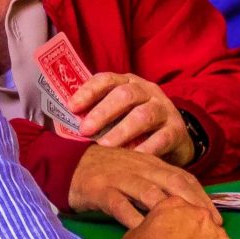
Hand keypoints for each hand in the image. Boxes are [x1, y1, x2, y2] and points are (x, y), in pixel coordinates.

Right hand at [70, 144, 217, 226]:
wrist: (67, 164)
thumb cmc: (107, 173)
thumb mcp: (137, 173)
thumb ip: (159, 185)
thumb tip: (187, 208)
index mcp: (152, 164)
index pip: (184, 177)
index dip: (202, 197)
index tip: (217, 218)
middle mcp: (140, 168)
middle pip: (174, 184)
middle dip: (195, 205)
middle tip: (209, 228)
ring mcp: (121, 178)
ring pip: (150, 193)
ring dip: (170, 212)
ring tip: (185, 233)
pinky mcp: (101, 189)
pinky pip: (120, 205)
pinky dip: (134, 219)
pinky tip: (146, 235)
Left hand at [72, 72, 193, 164]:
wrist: (175, 139)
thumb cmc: (134, 127)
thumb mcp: (117, 115)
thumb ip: (95, 116)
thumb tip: (62, 127)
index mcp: (128, 83)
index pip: (107, 79)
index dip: (89, 91)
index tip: (72, 107)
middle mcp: (148, 92)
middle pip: (126, 95)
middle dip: (103, 112)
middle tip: (85, 130)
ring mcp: (165, 110)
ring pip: (144, 115)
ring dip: (122, 131)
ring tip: (105, 147)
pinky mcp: (177, 131)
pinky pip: (161, 138)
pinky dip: (145, 149)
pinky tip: (130, 159)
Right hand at [118, 187, 237, 238]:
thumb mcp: (134, 235)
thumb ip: (148, 228)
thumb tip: (150, 232)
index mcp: (175, 204)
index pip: (182, 209)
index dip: (179, 224)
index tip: (177, 237)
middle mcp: (200, 213)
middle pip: (202, 222)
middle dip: (197, 235)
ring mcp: (218, 232)